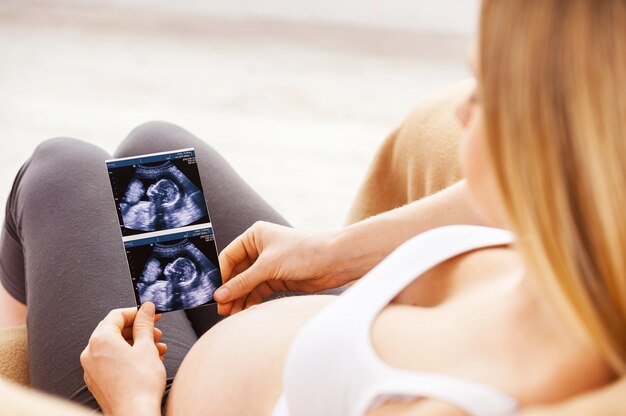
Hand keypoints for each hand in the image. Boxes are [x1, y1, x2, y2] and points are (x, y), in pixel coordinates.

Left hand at [80, 302, 166, 415]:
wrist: (134, 415)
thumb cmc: (141, 382)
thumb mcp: (146, 347)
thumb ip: (145, 324)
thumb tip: (147, 308)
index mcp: (100, 340)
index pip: (117, 315)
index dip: (137, 313)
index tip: (153, 314)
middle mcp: (90, 353)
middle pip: (115, 331)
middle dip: (139, 331)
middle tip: (157, 333)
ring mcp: (91, 370)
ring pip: (115, 348)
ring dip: (137, 345)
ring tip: (158, 350)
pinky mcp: (97, 383)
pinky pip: (112, 362)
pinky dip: (129, 358)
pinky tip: (147, 363)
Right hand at [214, 221, 342, 314]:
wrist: (334, 260)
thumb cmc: (303, 252)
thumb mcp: (268, 267)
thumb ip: (243, 282)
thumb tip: (220, 295)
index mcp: (255, 236)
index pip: (229, 256)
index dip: (221, 275)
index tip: (214, 294)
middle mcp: (260, 249)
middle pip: (236, 272)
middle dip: (229, 290)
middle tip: (221, 309)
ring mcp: (269, 265)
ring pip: (247, 284)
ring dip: (239, 298)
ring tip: (230, 314)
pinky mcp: (278, 278)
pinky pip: (258, 291)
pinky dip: (251, 301)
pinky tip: (245, 311)